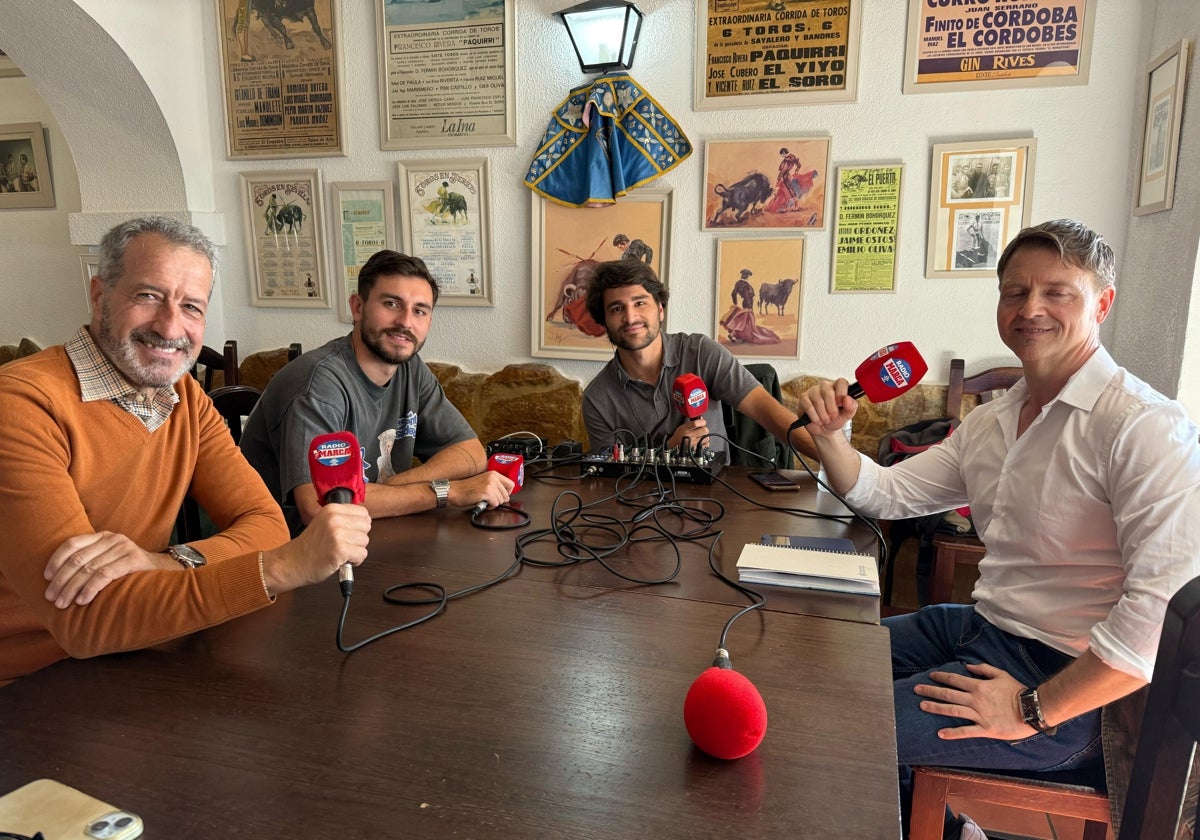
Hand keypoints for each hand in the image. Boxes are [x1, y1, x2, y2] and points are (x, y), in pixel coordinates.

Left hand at [44, 531, 176, 607]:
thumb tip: (56, 580)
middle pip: (77, 559)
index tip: (46, 578)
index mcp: (102, 536)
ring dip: (72, 588)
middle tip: (51, 598)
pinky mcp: (133, 560)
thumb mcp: (109, 560)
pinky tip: (82, 600)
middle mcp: (113, 538)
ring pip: (89, 568)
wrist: (166, 571)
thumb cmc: (130, 571)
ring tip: (63, 603)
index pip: (72, 544)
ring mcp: (124, 548)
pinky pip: (105, 574)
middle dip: (61, 580)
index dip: (56, 561)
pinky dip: (90, 588)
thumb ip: (90, 562)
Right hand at [263, 503, 370, 594]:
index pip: (363, 513)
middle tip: (343, 544)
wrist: (291, 563)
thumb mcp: (323, 522)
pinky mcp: (340, 550)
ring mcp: (337, 534)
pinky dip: (355, 561)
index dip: (358, 526)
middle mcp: (334, 519)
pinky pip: (362, 554)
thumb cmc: (309, 546)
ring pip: (365, 541)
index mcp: (331, 509)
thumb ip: (342, 518)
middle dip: (358, 538)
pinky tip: (341, 560)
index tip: (348, 533)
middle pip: (366, 527)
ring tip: (340, 552)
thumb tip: (366, 520)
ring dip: (356, 550)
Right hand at [448, 471, 513, 509]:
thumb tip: (507, 497)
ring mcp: (490, 485)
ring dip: (493, 504)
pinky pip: (495, 504)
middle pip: (506, 495)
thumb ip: (496, 487)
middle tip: (488, 500)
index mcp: (493, 474)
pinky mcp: (486, 493)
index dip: (507, 493)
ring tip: (484, 500)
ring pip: (501, 500)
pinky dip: (490, 506)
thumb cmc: (466, 488)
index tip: (500, 496)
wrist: (454, 491)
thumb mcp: (483, 482)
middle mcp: (493, 478)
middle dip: (499, 500)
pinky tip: (482, 502)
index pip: (511, 484)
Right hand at [669, 417, 707, 449]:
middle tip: (702, 429)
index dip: (702, 422)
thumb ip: (692, 423)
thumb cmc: (678, 437)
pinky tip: (701, 441)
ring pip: (706, 438)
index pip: (696, 423)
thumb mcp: (682, 427)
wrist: (674, 446)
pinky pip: (706, 445)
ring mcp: (693, 443)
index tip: (703, 422)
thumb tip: (701, 419)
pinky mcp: (696, 448)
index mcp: (685, 429)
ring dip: (705, 436)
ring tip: (700, 436)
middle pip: (704, 430)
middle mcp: (690, 436)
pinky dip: (705, 443)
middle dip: (705, 429)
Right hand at [795, 379, 857, 438]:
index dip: (841, 393)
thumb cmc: (835, 419)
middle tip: (833, 417)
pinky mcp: (804, 398)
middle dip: (831, 408)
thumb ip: (851, 407)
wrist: (823, 429)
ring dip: (823, 414)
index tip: (841, 404)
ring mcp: (813, 391)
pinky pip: (809, 406)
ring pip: (818, 400)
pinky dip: (814, 416)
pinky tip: (817, 420)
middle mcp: (825, 386)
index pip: (841, 382)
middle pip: (828, 391)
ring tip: (826, 420)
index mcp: (837, 387)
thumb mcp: (847, 415)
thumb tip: (848, 399)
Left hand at [914, 662, 1034, 740]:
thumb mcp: (1001, 674)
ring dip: (936, 708)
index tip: (930, 676)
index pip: (955, 680)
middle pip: (948, 694)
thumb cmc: (1017, 691)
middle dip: (931, 691)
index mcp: (979, 686)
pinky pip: (966, 731)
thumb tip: (967, 665)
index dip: (941, 677)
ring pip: (953, 710)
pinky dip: (953, 733)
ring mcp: (979, 715)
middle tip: (916, 690)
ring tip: (922, 706)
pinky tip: (940, 733)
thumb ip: (983, 669)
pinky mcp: (986, 729)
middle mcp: (975, 700)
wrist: (1032, 709)